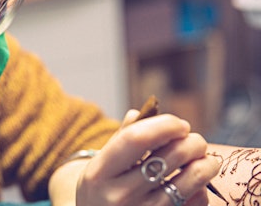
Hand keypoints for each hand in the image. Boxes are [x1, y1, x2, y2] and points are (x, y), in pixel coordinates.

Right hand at [74, 110, 219, 204]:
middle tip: (194, 141)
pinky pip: (196, 201)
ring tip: (204, 159)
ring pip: (191, 179)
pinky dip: (201, 189)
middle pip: (172, 156)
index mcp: (100, 172)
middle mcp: (120, 195)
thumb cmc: (102, 189)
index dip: (165, 125)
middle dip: (193, 142)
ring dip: (206, 163)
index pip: (137, 138)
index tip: (179, 125)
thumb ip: (123, 136)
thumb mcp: (102, 164)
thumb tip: (146, 111)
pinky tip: (194, 185)